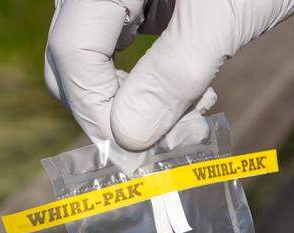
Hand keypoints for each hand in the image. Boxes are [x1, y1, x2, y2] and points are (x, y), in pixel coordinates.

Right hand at [44, 0, 293, 151]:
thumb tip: (127, 140)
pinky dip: (152, 91)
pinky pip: (120, 61)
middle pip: (73, 61)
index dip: (97, 109)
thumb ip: (173, 76)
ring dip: (139, 109)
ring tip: (196, 116)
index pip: (72, 48)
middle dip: (119, 113)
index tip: (139, 157)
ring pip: (94, 68)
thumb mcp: (221, 22)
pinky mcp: (135, 10)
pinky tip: (194, 96)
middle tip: (172, 141)